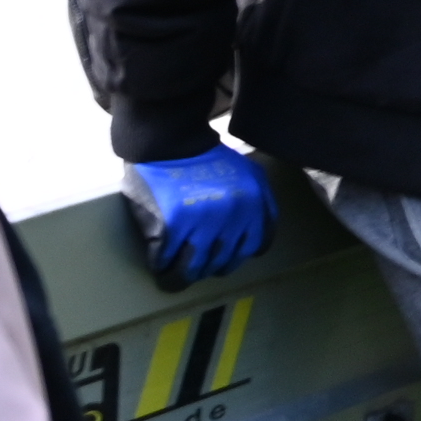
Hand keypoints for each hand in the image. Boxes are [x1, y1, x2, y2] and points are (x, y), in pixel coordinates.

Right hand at [123, 145, 274, 282]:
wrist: (172, 142)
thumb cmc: (209, 158)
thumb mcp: (250, 175)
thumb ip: (262, 204)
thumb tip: (258, 243)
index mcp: (254, 204)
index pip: (254, 247)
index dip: (237, 257)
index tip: (223, 260)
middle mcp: (233, 216)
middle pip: (223, 262)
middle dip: (208, 269)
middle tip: (195, 268)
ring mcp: (203, 222)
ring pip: (193, 267)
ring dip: (182, 277)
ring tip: (173, 277)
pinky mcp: (172, 225)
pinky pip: (165, 259)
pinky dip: (160, 265)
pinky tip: (158, 263)